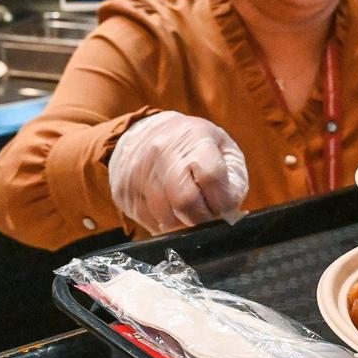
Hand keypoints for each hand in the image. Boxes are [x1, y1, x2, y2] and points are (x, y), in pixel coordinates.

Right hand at [108, 111, 248, 234]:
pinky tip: (171, 209)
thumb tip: (230, 213)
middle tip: (207, 214)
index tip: (225, 206)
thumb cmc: (193, 145)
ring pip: (168, 218)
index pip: (211, 177)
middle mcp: (162, 153)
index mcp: (194, 139)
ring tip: (189, 208)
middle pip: (186, 202)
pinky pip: (150, 223)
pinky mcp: (123, 193)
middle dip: (203, 217)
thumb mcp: (222, 148)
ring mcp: (139, 174)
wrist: (143, 133)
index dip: (222, 200)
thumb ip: (233, 179)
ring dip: (184, 222)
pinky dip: (166, 223)